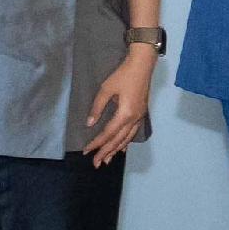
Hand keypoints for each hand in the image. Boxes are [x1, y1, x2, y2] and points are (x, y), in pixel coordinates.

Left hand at [83, 48, 154, 163]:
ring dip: (116, 150)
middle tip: (96, 164)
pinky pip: (133, 133)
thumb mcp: (106, 89)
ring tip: (107, 160)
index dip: (97, 143)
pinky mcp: (141, 114)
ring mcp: (139, 117)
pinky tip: (122, 147)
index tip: (86, 151)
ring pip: (127, 139)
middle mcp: (134, 119)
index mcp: (125, 114)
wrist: (142, 65)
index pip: (108, 133)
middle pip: (118, 140)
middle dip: (106, 152)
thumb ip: (97, 107)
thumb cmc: (123, 75)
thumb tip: (90, 124)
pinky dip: (126, 142)